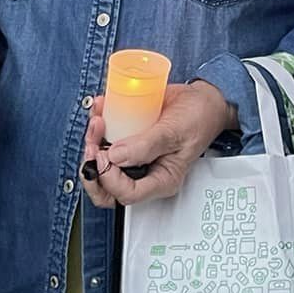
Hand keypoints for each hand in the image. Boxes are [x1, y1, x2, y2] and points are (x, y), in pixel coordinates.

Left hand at [80, 81, 234, 208]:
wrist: (202, 99)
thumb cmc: (199, 118)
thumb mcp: (176, 131)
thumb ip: (147, 146)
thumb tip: (115, 157)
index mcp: (160, 180)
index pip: (126, 194)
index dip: (109, 178)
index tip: (106, 154)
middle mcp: (144, 172)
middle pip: (106, 188)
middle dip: (92, 167)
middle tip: (93, 143)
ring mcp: (133, 157)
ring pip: (100, 164)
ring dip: (91, 142)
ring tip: (98, 121)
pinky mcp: (127, 140)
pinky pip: (104, 140)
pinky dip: (97, 126)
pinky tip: (101, 110)